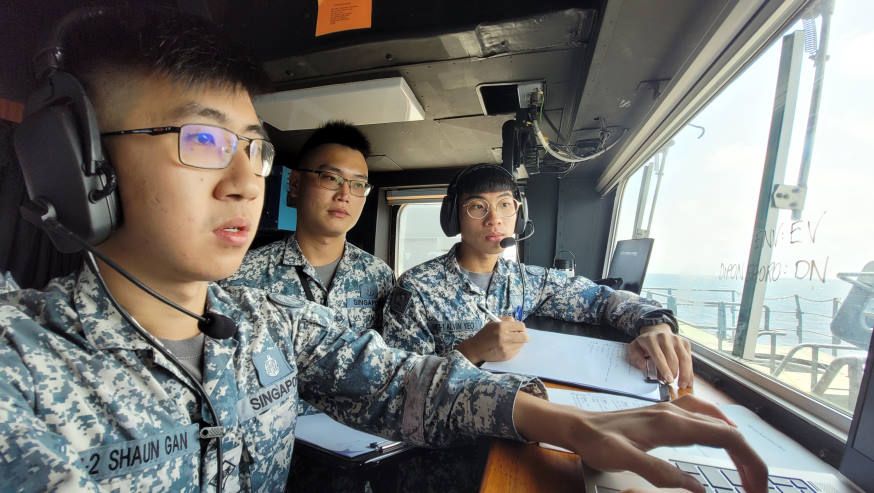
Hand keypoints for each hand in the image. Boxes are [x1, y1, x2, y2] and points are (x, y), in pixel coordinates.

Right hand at [456, 317, 529, 363]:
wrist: (476, 349)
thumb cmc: (485, 335)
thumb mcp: (493, 322)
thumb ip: (506, 320)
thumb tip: (517, 322)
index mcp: (501, 326)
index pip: (521, 326)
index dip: (522, 328)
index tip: (520, 329)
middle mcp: (504, 336)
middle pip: (525, 337)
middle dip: (524, 336)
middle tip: (520, 336)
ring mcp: (505, 347)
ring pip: (521, 345)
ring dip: (518, 343)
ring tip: (509, 342)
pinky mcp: (506, 356)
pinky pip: (517, 352)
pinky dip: (513, 349)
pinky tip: (506, 348)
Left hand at [513, 393, 766, 492]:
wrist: (577, 424)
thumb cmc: (597, 443)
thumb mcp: (623, 461)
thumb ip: (660, 473)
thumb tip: (697, 488)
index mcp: (672, 424)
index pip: (727, 439)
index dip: (750, 462)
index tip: (758, 487)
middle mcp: (677, 412)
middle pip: (729, 432)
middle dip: (750, 460)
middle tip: (756, 488)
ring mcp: (672, 409)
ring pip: (719, 423)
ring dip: (738, 446)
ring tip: (747, 471)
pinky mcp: (665, 412)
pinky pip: (704, 415)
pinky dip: (722, 429)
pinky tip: (722, 436)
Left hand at [629, 324, 693, 387]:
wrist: (656, 331)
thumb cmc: (646, 343)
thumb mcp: (634, 348)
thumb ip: (635, 357)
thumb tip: (643, 366)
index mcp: (651, 340)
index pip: (659, 356)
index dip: (664, 369)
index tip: (668, 380)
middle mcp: (665, 338)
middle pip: (673, 358)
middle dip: (674, 373)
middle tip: (672, 384)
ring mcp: (677, 339)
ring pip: (684, 358)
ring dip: (685, 374)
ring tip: (682, 385)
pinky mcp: (685, 343)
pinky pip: (689, 358)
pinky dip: (690, 371)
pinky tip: (688, 380)